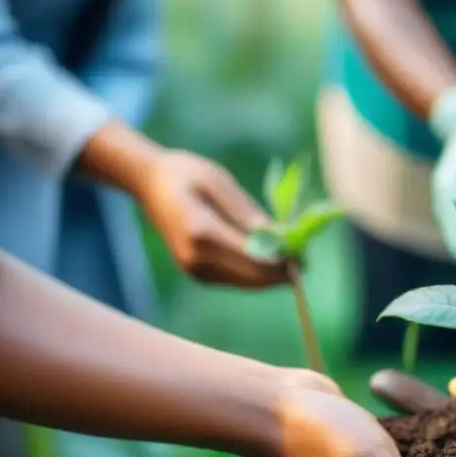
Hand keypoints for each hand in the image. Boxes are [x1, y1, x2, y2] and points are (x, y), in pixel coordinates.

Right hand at [138, 150, 289, 287]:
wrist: (150, 184)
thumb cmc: (187, 173)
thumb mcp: (220, 182)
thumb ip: (247, 212)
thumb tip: (279, 238)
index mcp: (201, 231)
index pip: (254, 257)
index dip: (283, 259)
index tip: (304, 252)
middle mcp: (196, 258)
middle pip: (254, 276)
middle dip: (282, 270)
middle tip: (305, 258)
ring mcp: (195, 270)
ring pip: (248, 282)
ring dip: (272, 274)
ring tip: (291, 255)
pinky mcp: (198, 275)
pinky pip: (237, 280)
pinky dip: (257, 272)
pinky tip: (271, 258)